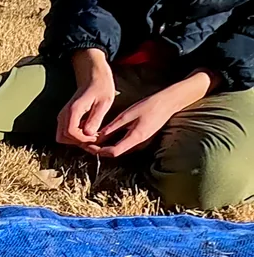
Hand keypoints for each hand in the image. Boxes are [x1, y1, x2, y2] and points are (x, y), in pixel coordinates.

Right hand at [57, 49, 116, 146]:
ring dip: (76, 140)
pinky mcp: (65, 117)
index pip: (71, 133)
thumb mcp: (104, 102)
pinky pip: (65, 132)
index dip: (83, 139)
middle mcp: (64, 114)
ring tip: (92, 134)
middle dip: (78, 141)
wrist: (93, 75)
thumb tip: (89, 134)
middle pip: (63, 138)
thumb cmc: (100, 86)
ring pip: (62, 137)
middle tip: (93, 137)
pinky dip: (75, 136)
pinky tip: (88, 129)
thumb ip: (96, 119)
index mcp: (73, 110)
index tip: (96, 136)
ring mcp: (62, 116)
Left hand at [90, 71, 214, 157]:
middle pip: (114, 153)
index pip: (113, 152)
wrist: (169, 103)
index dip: (99, 151)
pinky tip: (105, 135)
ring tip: (93, 139)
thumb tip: (97, 137)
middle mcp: (138, 144)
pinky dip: (113, 142)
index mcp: (135, 138)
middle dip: (100, 150)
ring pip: (118, 150)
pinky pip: (124, 145)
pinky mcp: (141, 139)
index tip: (87, 145)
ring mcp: (141, 143)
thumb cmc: (149, 106)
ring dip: (105, 147)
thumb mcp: (127, 115)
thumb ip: (113, 127)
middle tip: (86, 143)